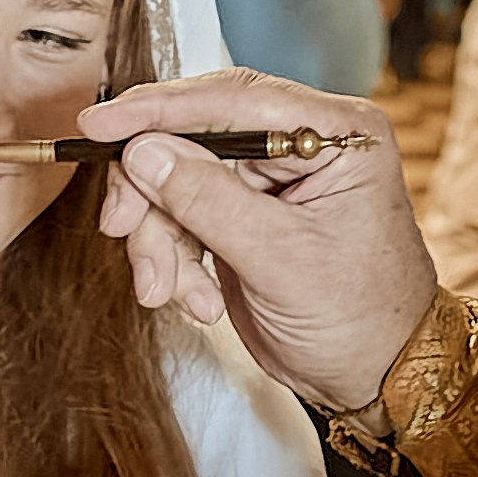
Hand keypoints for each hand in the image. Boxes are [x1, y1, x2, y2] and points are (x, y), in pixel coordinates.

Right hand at [83, 69, 437, 415]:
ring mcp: (273, 180)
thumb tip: (143, 150)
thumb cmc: (360, 319)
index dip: (158, 109)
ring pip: (179, 181)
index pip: (233, 99)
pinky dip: (175, 258)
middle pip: (195, 138)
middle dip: (154, 193)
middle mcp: (304, 143)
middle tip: (124, 230)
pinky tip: (196, 299)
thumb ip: (207, 200)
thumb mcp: (280, 258)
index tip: (100, 124)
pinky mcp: (248, 214)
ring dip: (162, 240)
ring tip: (171, 292)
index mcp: (336, 132)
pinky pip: (185, 216)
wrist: (377, 377)